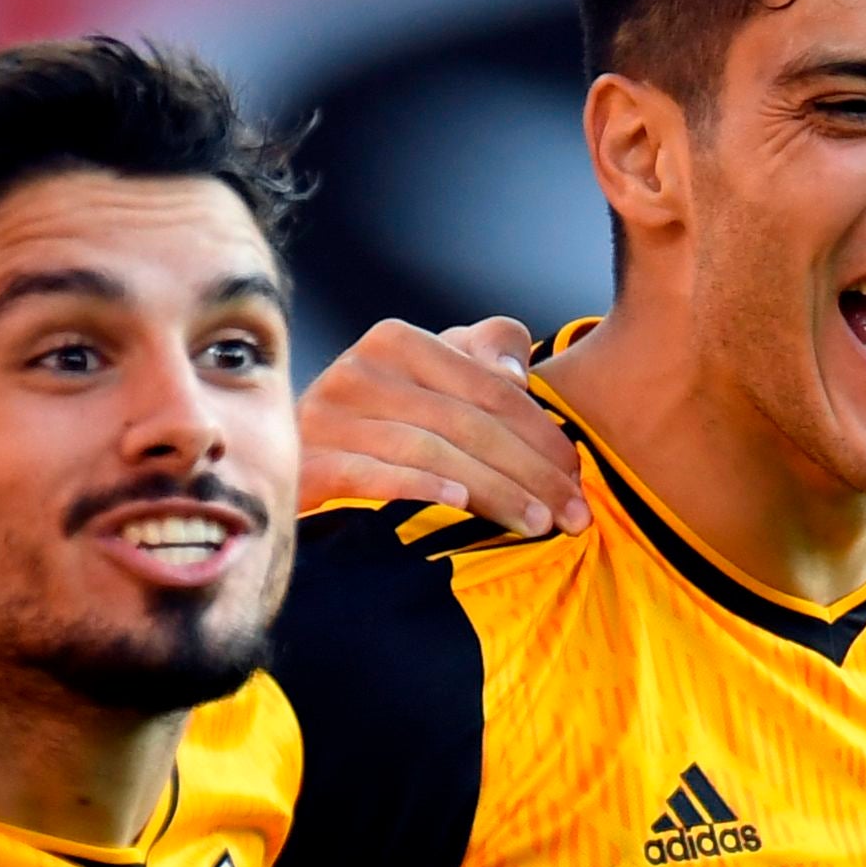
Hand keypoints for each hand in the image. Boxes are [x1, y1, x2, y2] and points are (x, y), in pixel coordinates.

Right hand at [301, 316, 585, 535]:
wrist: (285, 469)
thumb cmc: (383, 429)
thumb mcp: (437, 381)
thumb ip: (484, 356)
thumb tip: (517, 377)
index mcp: (397, 342)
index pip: (489, 389)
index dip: (542, 434)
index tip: (579, 477)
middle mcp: (357, 372)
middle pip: (467, 424)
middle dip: (530, 471)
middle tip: (573, 514)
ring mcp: (326, 418)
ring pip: (432, 452)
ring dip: (494, 490)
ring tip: (537, 524)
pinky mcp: (307, 466)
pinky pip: (372, 475)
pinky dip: (419, 487)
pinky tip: (459, 505)